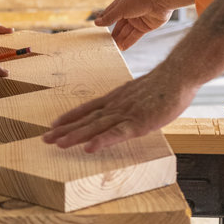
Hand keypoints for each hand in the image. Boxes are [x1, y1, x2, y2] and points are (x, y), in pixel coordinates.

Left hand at [42, 65, 195, 152]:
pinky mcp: (138, 123)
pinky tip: (89, 148)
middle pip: (85, 119)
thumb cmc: (163, 85)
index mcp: (115, 99)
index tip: (54, 124)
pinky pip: (117, 134)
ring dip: (75, 135)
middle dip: (64, 130)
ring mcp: (125, 114)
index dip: (69, 117)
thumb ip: (128, 103)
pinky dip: (102, 140)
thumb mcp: (139, 93)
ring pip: (95, 127)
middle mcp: (115, 106)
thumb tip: (124, 110)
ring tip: (58, 144)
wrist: (178, 75)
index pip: (87, 109)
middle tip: (45, 139)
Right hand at [94, 0, 173, 49]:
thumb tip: (96, 23)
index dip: (105, 21)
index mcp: (123, 3)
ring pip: (127, 31)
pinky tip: (122, 48)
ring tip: (112, 48)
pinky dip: (129, 42)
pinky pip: (135, 36)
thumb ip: (110, 17)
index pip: (111, 13)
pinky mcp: (146, 26)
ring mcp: (138, 19)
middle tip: (105, 43)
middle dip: (113, 33)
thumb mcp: (121, 8)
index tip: (98, 29)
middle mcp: (130, 11)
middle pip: (119, 25)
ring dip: (120, 39)